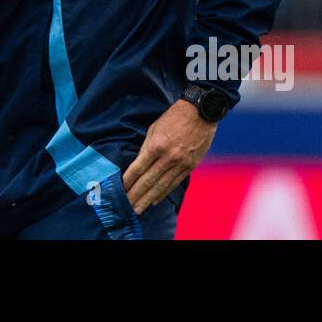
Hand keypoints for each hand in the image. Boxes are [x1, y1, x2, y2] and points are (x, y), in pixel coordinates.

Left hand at [122, 99, 216, 215]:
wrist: (201, 113)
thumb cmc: (174, 117)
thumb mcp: (154, 128)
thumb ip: (146, 147)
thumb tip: (138, 164)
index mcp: (156, 145)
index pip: (138, 168)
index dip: (128, 181)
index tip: (121, 190)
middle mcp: (168, 157)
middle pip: (148, 181)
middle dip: (136, 195)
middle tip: (127, 207)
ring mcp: (180, 163)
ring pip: (161, 186)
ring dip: (148, 199)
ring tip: (139, 209)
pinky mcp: (190, 166)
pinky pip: (174, 183)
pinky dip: (164, 193)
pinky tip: (155, 200)